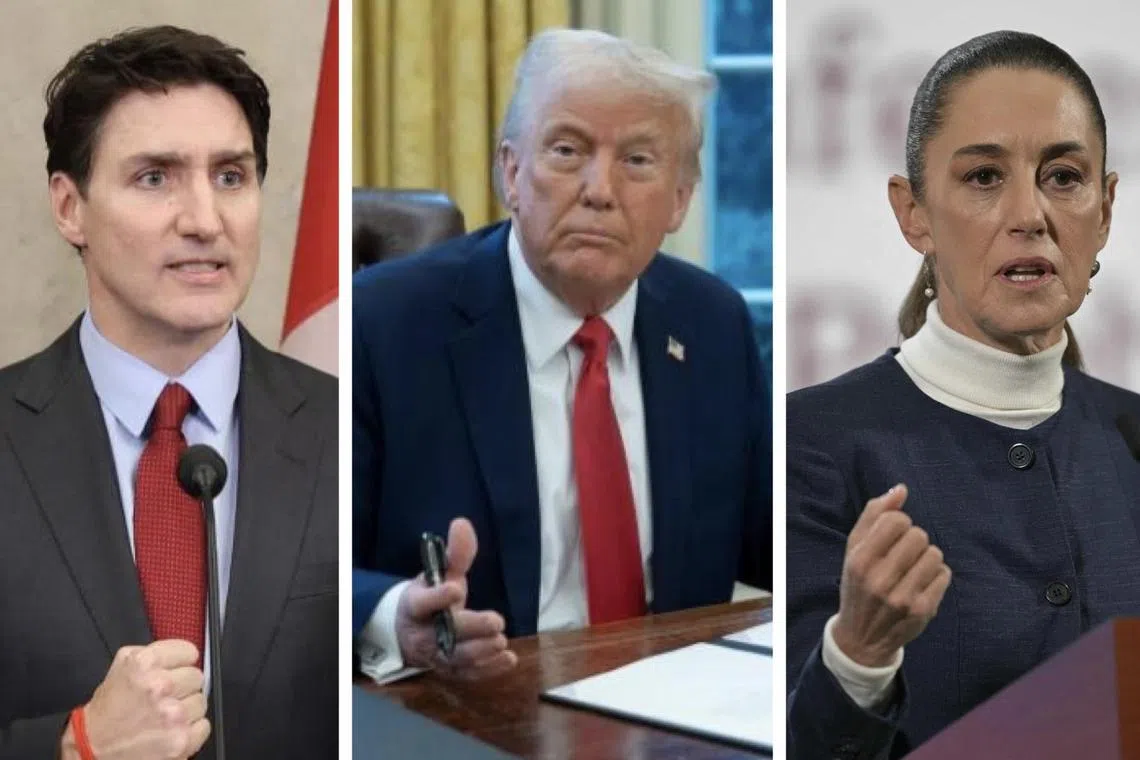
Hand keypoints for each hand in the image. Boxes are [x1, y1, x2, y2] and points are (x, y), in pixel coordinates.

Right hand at [62, 639, 208, 759]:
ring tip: (163, 716)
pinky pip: (203, 726)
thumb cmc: (108, 710)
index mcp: (145, 663)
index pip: (189, 652)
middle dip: (182, 686)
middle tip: (163, 697)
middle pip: (197, 677)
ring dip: (186, 709)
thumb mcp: (123, 665)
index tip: (175, 670)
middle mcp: (160, 686)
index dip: (181, 662)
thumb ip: (155, 652)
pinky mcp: (181, 740)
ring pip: (201, 701)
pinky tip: (170, 730)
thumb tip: (183, 654)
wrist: (92, 747)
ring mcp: (173, 715)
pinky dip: (191, 729)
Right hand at [395, 518, 517, 679]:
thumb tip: (462, 523)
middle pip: (444, 634)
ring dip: (481, 652)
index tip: (456, 588)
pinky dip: (488, 670)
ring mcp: (435, 655)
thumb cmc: (431, 599)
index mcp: (416, 605)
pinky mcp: (449, 671)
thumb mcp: (440, 574)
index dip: (437, 597)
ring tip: (501, 641)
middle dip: (471, 628)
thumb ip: (455, 553)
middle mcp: (423, 633)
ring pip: (456, 658)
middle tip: (496, 621)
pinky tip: (508, 659)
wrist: (412, 632)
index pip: (422, 603)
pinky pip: (467, 675)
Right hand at [832, 484, 951, 666]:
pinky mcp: (924, 611)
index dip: (898, 523)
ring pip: (935, 554)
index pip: (895, 520)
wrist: (862, 637)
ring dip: (927, 558)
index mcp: (859, 561)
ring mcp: (903, 598)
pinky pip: (944, 574)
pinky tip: (921, 584)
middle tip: (903, 555)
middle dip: (914, 540)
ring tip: (912, 569)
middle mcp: (880, 580)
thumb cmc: (858, 584)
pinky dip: (936, 575)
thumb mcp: (854, 550)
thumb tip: (901, 489)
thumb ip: (873, 516)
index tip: (891, 537)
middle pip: (918, 535)